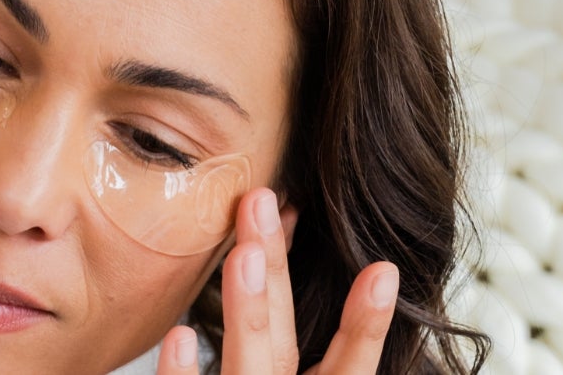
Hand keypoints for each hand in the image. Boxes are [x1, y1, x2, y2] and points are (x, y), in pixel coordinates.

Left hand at [156, 188, 399, 373]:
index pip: (347, 365)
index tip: (382, 270)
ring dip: (247, 312)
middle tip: (265, 204)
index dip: (367, 326)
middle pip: (284, 348)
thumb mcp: (281, 368)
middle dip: (279, 279)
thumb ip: (281, 323)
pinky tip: (179, 335)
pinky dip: (182, 374)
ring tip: (243, 255)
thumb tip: (279, 220)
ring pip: (248, 367)